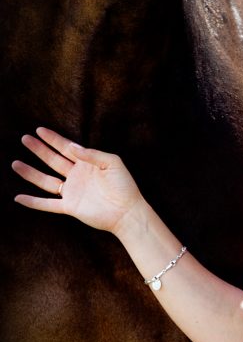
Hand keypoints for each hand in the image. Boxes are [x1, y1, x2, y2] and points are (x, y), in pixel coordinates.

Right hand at [12, 126, 143, 234]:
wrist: (127, 211)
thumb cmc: (124, 185)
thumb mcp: (112, 162)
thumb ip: (92, 154)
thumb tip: (72, 146)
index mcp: (87, 162)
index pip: (66, 147)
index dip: (53, 139)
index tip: (39, 130)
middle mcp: (76, 175)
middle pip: (53, 160)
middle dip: (39, 149)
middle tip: (25, 139)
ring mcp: (72, 191)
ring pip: (46, 181)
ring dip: (31, 173)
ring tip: (15, 163)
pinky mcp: (70, 207)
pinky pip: (48, 204)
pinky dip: (33, 202)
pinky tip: (19, 197)